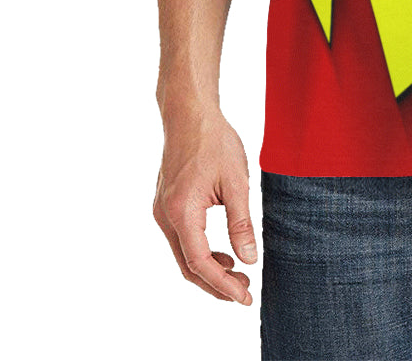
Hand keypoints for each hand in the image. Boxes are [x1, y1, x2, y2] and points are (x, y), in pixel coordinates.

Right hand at [153, 108, 257, 303]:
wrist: (189, 114)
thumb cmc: (214, 142)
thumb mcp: (236, 182)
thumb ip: (241, 223)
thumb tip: (249, 259)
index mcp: (181, 212)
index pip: (201, 263)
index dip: (223, 285)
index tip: (245, 297)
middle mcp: (165, 216)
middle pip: (188, 266)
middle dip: (216, 284)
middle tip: (245, 292)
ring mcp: (162, 211)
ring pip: (183, 254)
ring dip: (209, 269)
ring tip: (238, 274)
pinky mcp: (165, 204)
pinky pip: (181, 239)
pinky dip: (200, 252)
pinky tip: (222, 253)